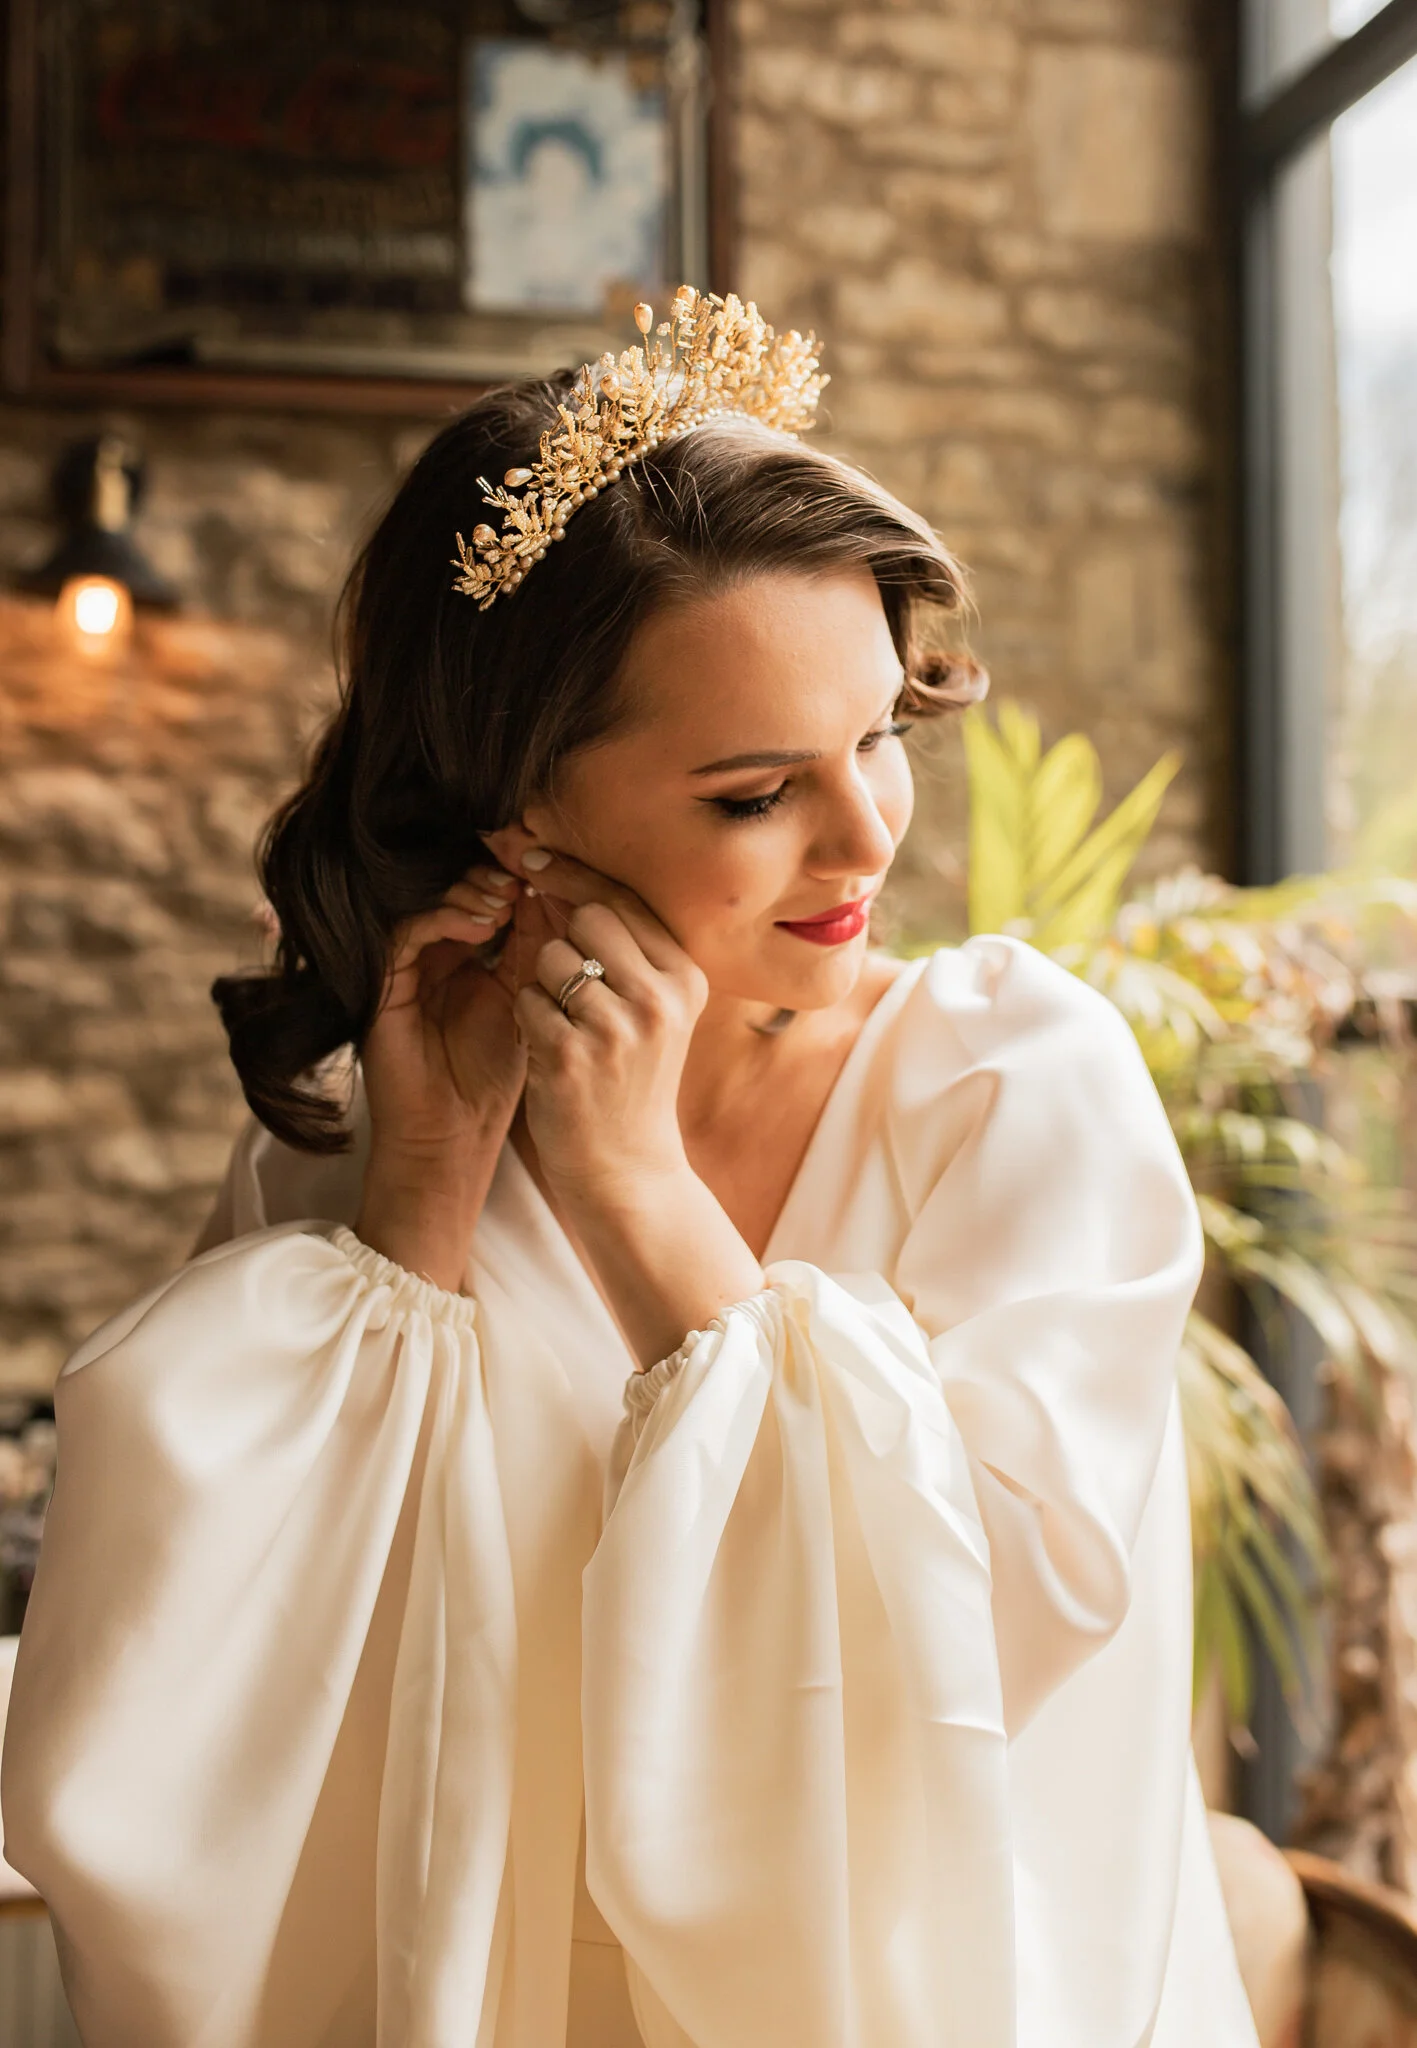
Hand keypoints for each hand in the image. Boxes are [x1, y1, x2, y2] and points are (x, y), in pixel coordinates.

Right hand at [360, 861, 526, 1179]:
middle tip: (526, 876)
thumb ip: (533, 949)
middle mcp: (428, 955)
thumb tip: (556, 888)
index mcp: (462, 955)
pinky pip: (406, 932)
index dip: (515, 876)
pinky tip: (484, 925)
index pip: (484, 894)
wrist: (453, 1136)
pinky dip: (445, 918)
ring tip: (508, 901)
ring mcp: (402, 968)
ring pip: (427, 900)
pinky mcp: (382, 985)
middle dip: (492, 875)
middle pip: (453, 887)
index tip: (550, 868)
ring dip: (471, 891)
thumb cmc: (492, 1079)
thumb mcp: (524, 1000)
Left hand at [496, 835, 709, 1210]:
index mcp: (686, 977)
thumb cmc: (632, 1081)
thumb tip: (556, 869)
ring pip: (551, 957)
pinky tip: (552, 1054)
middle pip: (586, 917)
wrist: (626, 1170)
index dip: (573, 872)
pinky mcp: (569, 1056)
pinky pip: (526, 1001)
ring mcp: (615, 1028)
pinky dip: (529, 1022)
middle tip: (570, 986)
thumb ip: (621, 948)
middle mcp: (659, 998)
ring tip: (568, 1028)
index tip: (533, 856)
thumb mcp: (651, 1011)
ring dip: (543, 986)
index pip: (623, 897)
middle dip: (564, 940)